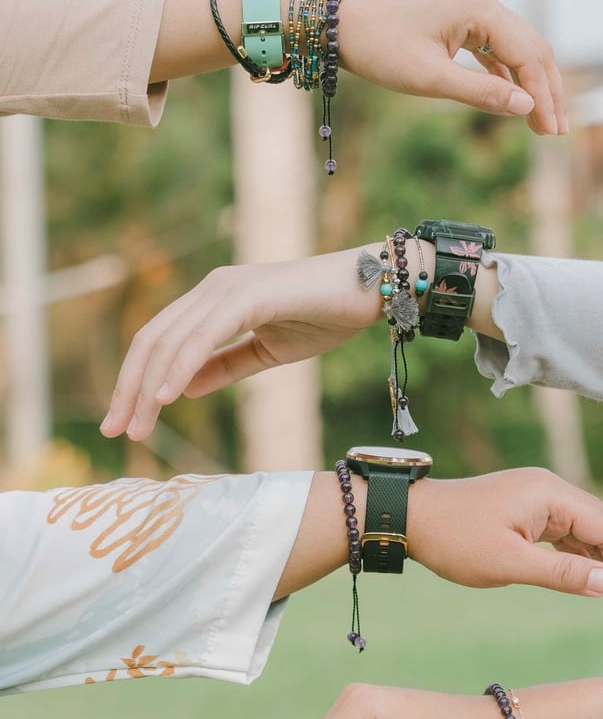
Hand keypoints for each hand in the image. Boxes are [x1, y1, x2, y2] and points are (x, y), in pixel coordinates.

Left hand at [100, 248, 380, 440]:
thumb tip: (183, 389)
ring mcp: (227, 287)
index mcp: (214, 301)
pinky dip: (180, 366)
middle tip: (116, 431)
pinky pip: (204, 335)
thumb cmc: (325, 316)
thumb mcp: (267, 352)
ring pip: (170, 340)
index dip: (136, 382)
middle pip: (153, 340)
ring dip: (147, 387)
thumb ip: (225, 366)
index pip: (161, 342)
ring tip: (137, 427)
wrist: (370, 289)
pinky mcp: (248, 294)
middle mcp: (212, 288)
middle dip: (128, 388)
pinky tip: (165, 397)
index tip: (126, 422)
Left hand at [339, 0, 566, 134]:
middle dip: (547, 92)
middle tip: (556, 131)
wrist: (344, 26)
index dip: (543, 96)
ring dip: (530, 87)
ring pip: (517, 52)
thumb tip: (526, 107)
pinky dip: (508, 78)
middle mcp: (483, 5)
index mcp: (481, 10)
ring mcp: (473, 13)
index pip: (529, 56)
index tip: (550, 130)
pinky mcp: (460, 25)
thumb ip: (481, 93)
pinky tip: (514, 102)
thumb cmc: (382, 48)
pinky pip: (496, 52)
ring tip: (541, 122)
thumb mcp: (432, 79)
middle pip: (532, 50)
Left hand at [408, 468, 602, 612]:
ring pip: (584, 528)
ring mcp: (536, 497)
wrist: (413, 518)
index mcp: (549, 493)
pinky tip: (587, 579)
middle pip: (601, 524)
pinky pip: (563, 530)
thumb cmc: (456, 540)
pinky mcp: (525, 508)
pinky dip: (578, 555)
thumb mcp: (510, 564)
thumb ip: (562, 574)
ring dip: (602, 560)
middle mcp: (548, 488)